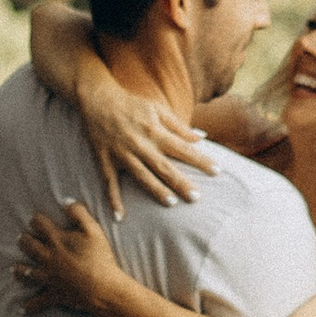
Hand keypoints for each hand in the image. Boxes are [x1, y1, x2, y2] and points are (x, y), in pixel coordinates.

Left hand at [16, 201, 128, 316]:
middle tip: (21, 239)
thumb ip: (79, 213)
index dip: (36, 220)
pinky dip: (30, 305)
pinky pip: (38, 301)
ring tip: (13, 269)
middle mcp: (48, 258)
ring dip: (19, 270)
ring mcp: (49, 277)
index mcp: (56, 240)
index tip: (35, 219)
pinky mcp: (54, 294)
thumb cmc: (100, 258)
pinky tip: (22, 309)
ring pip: (27, 272)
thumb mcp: (93, 230)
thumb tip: (66, 202)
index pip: (39, 225)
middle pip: (29, 246)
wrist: (103, 288)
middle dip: (24, 241)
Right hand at [71, 67, 212, 217]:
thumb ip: (180, 126)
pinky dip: (113, 200)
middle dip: (181, 182)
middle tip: (196, 197)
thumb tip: (202, 137)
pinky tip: (120, 217)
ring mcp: (122, 154)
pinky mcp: (105, 160)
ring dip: (156, 190)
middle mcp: (140, 145)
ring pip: (141, 176)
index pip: (183, 148)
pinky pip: (109, 183)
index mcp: (155, 131)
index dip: (200, 160)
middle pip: (164, 167)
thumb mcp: (158, 109)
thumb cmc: (132, 104)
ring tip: (171, 204)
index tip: (217, 171)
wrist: (98, 99)